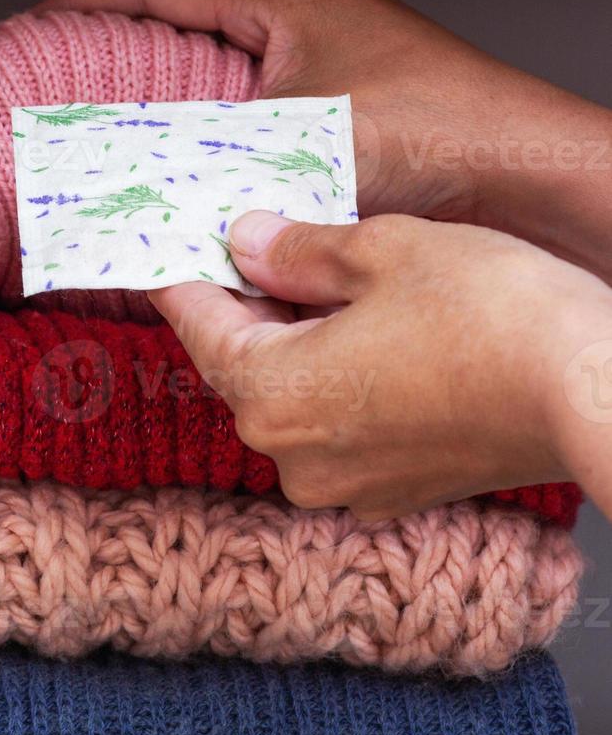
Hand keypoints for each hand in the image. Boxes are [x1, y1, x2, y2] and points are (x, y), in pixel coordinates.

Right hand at [40, 0, 611, 283]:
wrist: (518, 168)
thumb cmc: (434, 137)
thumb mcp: (282, 145)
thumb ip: (191, 161)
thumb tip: (117, 184)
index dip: (86, 5)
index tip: (38, 25)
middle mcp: (307, 4)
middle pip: (185, 16)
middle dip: (123, 49)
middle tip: (69, 82)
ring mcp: (330, 38)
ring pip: (222, 56)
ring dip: (172, 91)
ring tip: (122, 126)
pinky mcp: (345, 79)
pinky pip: (255, 87)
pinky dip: (218, 116)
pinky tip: (198, 157)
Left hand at [148, 210, 611, 520]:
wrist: (596, 393)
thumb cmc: (495, 316)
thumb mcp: (384, 250)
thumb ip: (299, 248)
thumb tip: (248, 241)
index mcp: (269, 393)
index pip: (198, 324)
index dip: (183, 277)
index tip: (166, 251)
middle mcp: (292, 456)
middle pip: (243, 366)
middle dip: (250, 307)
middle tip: (260, 249)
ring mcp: (343, 485)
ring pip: (293, 400)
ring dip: (299, 347)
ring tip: (332, 289)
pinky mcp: (393, 493)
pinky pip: (341, 431)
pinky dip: (342, 388)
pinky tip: (375, 343)